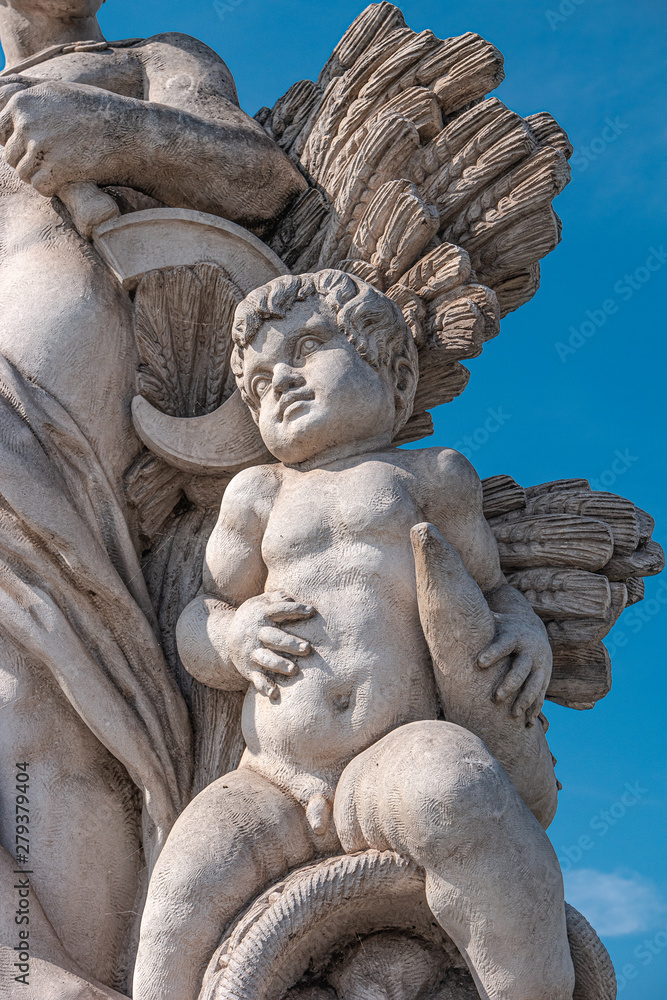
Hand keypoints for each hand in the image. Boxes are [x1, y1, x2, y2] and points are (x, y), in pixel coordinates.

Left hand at [0, 78, 122, 195]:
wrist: (129, 131)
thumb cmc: (97, 112)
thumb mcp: (58, 92)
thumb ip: (30, 100)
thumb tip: (5, 100)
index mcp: (23, 102)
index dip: (16, 143)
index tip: (34, 149)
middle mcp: (27, 122)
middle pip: (9, 155)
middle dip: (27, 162)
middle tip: (52, 161)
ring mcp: (40, 146)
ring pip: (23, 173)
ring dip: (40, 176)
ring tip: (62, 169)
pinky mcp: (55, 169)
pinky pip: (40, 187)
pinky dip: (51, 188)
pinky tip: (67, 179)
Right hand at [227, 591, 313, 699]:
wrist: (226, 636)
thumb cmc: (255, 617)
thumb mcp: (261, 603)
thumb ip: (277, 598)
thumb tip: (291, 595)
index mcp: (261, 615)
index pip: (279, 610)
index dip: (294, 609)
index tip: (311, 611)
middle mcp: (256, 634)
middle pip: (273, 637)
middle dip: (289, 643)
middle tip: (307, 648)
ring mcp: (252, 652)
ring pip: (265, 659)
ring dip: (278, 664)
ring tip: (293, 670)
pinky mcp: (249, 668)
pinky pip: (256, 678)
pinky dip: (263, 686)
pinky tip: (274, 693)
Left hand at [477, 613, 551, 724]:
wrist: (534, 630)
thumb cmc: (505, 628)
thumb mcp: (495, 622)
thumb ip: (478, 621)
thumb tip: (450, 610)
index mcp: (514, 637)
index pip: (503, 645)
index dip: (492, 653)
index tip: (479, 663)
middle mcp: (530, 652)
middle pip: (521, 669)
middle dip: (509, 684)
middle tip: (496, 698)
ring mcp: (540, 666)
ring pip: (534, 685)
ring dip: (524, 701)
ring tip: (513, 715)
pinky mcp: (545, 678)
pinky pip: (541, 695)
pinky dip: (535, 710)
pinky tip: (528, 724)